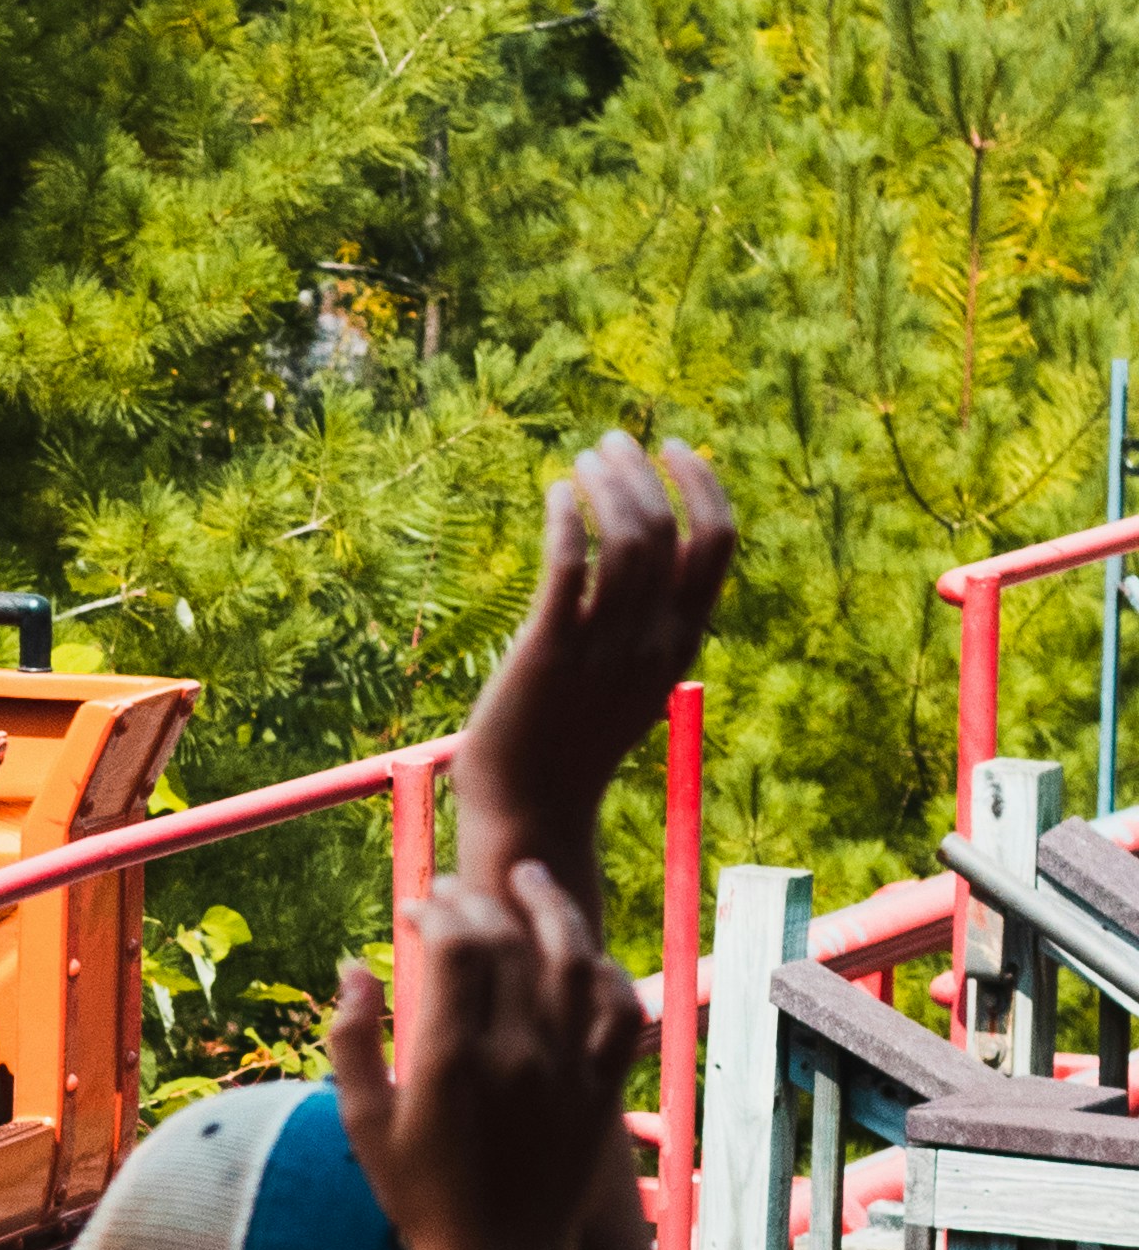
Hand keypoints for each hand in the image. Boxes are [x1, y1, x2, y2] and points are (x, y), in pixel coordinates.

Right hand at [333, 869, 643, 1249]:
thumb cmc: (420, 1198)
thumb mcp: (363, 1124)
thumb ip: (351, 1040)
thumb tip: (354, 967)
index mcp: (451, 1057)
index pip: (455, 944)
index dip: (437, 908)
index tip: (417, 906)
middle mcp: (516, 1051)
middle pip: (509, 941)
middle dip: (481, 900)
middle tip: (460, 887)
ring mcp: (568, 1068)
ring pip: (573, 960)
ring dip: (553, 909)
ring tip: (531, 880)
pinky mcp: (603, 1089)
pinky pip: (620, 1013)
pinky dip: (606, 974)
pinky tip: (584, 956)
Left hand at [450, 430, 734, 911]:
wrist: (531, 806)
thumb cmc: (572, 740)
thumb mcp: (631, 679)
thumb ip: (647, 623)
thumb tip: (649, 558)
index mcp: (680, 643)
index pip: (717, 544)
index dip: (701, 484)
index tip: (672, 447)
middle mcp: (650, 641)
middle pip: (666, 527)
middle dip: (642, 470)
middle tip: (610, 443)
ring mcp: (602, 646)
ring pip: (625, 537)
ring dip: (603, 483)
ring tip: (580, 461)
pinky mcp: (549, 650)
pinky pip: (570, 564)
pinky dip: (567, 516)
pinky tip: (555, 495)